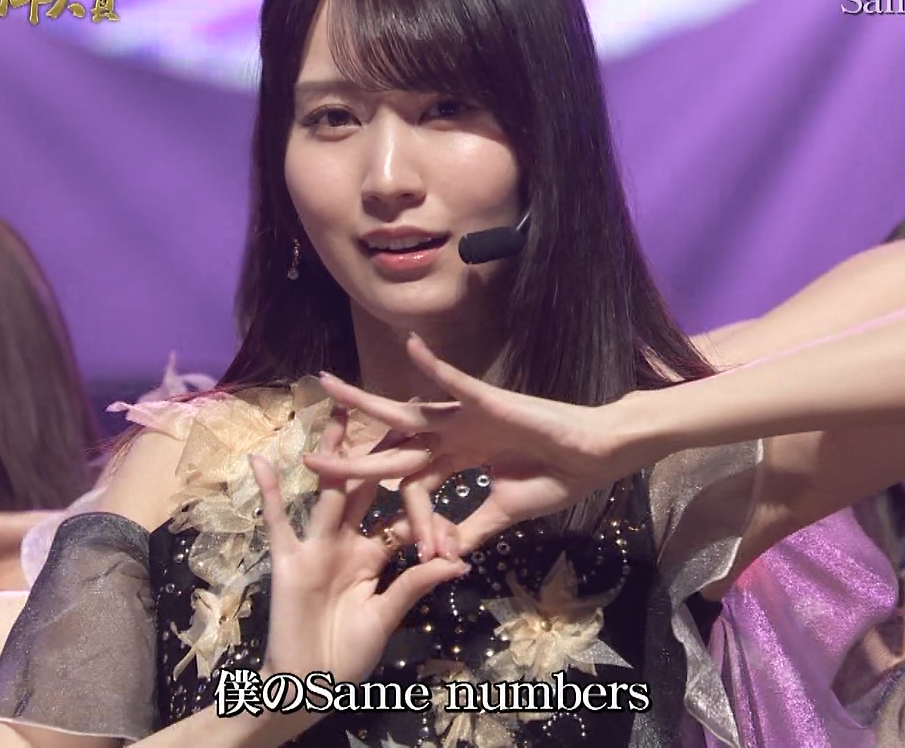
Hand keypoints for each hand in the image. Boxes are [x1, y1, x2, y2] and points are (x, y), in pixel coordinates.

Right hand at [254, 409, 468, 686]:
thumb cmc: (349, 655)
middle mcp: (347, 541)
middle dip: (382, 452)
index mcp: (374, 555)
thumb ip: (415, 585)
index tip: (444, 457)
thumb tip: (460, 563)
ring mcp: (317, 546)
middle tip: (397, 411)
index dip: (424, 498)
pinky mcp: (289, 558)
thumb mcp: (387, 616)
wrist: (309, 684)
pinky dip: (269, 492)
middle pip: (368, 488)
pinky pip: (277, 520)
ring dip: (331, 454)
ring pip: (328, 491)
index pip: (404, 518)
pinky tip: (262, 460)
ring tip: (336, 414)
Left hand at [309, 334, 637, 557]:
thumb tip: (445, 558)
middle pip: (391, 447)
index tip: (408, 551)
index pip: (412, 486)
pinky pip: (454, 380)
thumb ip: (471, 527)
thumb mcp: (504, 511)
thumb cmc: (555, 478)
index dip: (405, 518)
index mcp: (454, 460)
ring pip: (405, 411)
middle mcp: (451, 435)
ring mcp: (465, 416)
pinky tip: (410, 346)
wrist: (595, 457)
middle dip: (351, 456)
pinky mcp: (487, 401)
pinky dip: (432, 364)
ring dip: (366, 401)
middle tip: (309, 460)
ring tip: (328, 387)